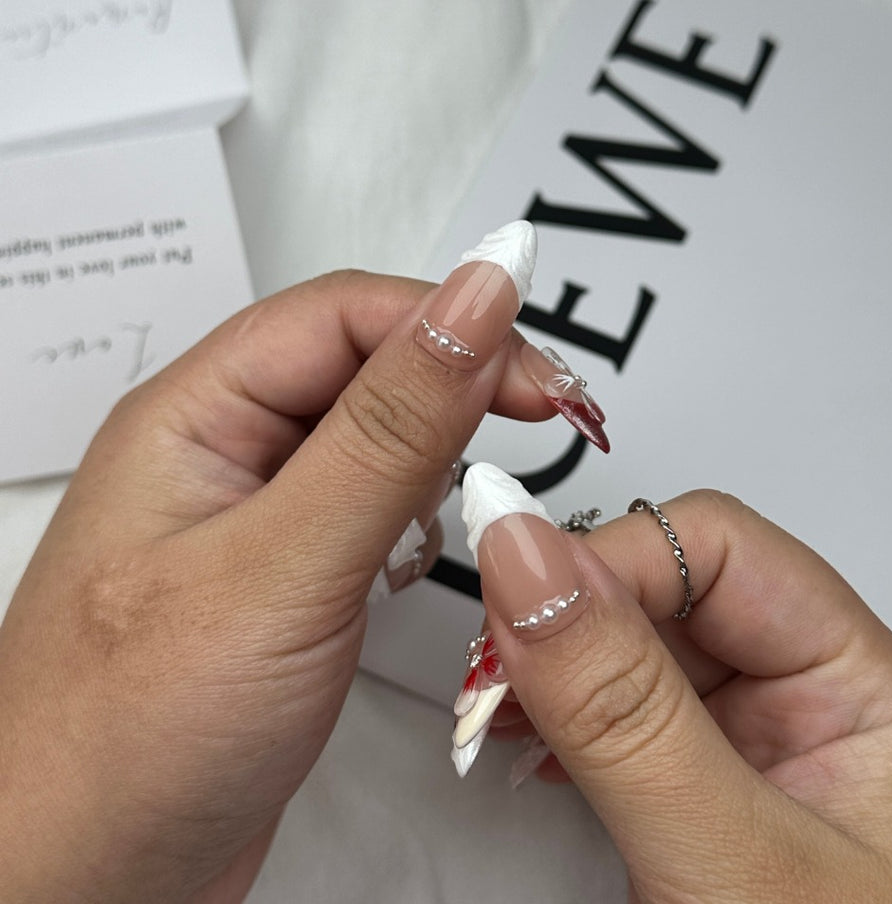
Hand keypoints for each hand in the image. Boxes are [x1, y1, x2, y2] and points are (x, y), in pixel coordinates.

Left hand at [0, 223, 559, 902]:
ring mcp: (258, 517)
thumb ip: (393, 430)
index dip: (453, 323)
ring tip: (489, 483)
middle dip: (465, 379)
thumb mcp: (282, 565)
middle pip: (366, 361)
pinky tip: (425, 547)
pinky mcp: (289, 577)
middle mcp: (224, 453)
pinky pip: (373, 506)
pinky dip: (420, 516)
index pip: (346, 314)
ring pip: (376, 434)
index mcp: (196, 416)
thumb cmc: (122, 743)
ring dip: (444, 449)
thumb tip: (474, 307)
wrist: (79, 889)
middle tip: (552, 413)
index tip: (541, 372)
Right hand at [461, 468, 891, 902]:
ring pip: (633, 645)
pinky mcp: (705, 794)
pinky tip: (528, 749)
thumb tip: (525, 558)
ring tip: (493, 716)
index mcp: (858, 684)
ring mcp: (754, 749)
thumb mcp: (730, 866)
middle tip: (488, 676)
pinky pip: (621, 711)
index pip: (717, 546)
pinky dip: (559, 718)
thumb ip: (623, 709)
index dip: (610, 560)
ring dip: (552, 666)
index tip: (514, 608)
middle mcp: (810, 699)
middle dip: (568, 616)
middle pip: (670, 586)